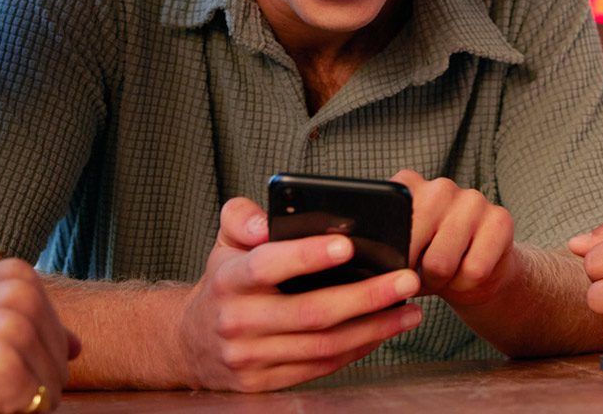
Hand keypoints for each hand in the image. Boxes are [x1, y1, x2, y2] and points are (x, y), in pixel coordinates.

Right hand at [0, 258, 77, 413]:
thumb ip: (28, 328)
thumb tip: (79, 347)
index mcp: (17, 276)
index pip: (56, 341)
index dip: (19, 365)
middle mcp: (22, 296)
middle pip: (58, 367)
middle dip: (20, 385)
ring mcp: (16, 330)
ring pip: (49, 393)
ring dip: (12, 403)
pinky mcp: (9, 371)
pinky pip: (33, 410)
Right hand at [175, 197, 423, 391]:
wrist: (191, 342)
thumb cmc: (226, 281)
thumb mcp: (225, 242)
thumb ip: (243, 218)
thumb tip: (269, 220)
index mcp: (229, 279)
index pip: (268, 264)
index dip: (307, 255)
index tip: (348, 245)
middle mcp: (238, 320)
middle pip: (311, 312)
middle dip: (366, 296)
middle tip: (406, 279)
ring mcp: (250, 357)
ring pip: (322, 345)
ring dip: (374, 328)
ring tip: (411, 310)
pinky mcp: (263, 383)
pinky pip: (320, 367)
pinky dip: (357, 350)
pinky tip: (383, 331)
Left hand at [390, 171, 518, 307]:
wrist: (477, 271)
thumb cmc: (430, 261)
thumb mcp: (400, 254)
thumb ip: (383, 251)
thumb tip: (368, 271)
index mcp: (407, 187)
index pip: (386, 226)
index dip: (389, 258)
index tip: (396, 268)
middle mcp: (440, 187)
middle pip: (411, 247)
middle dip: (413, 274)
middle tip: (423, 274)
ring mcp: (473, 199)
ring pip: (441, 264)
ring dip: (441, 282)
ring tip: (446, 274)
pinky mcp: (500, 218)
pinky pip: (474, 270)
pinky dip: (467, 284)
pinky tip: (468, 273)